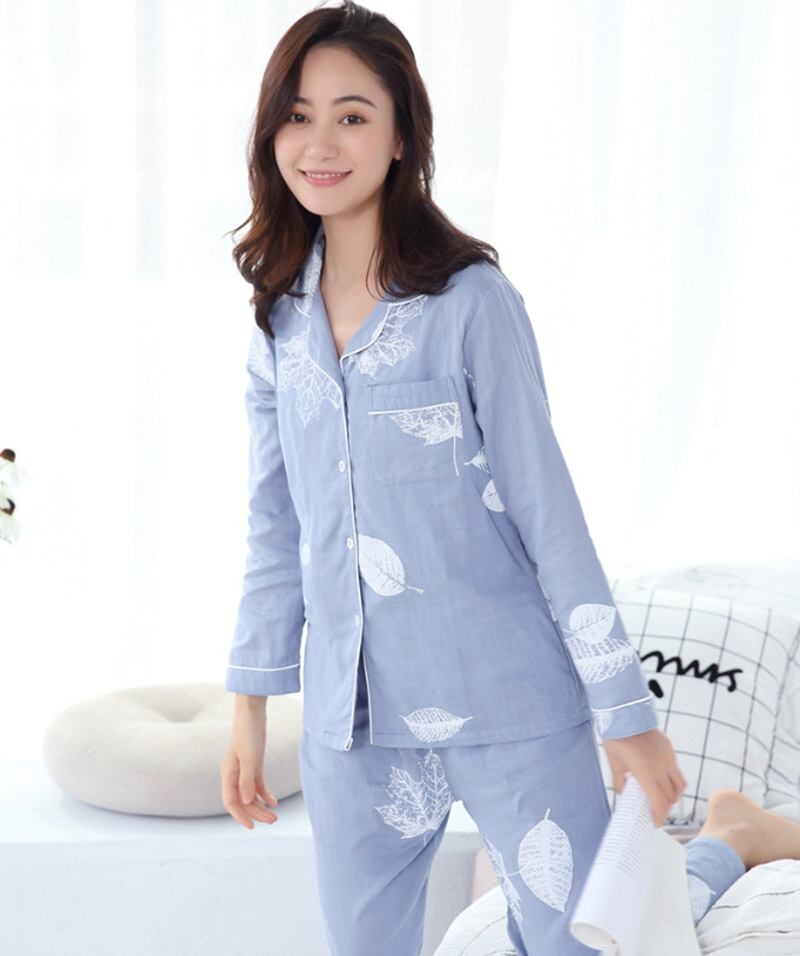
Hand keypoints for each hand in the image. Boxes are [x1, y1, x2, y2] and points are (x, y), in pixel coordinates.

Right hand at [220, 702, 279, 829]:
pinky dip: (264, 794)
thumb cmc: (248, 732)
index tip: (252, 827)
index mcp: (227, 774)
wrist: (252, 712)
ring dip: (261, 806)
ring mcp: (244, 770)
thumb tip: (246, 801)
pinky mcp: (254, 764)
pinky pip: (257, 785)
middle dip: (256, 813)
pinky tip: (274, 802)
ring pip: (250, 795)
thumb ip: (247, 780)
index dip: (240, 816)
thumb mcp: (249, 757)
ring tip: (275, 815)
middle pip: (243, 801)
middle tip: (274, 821)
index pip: (230, 802)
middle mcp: (234, 774)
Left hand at [601, 728, 686, 827]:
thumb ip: (620, 781)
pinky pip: (675, 769)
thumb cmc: (616, 738)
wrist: (624, 713)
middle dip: (665, 808)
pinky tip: (661, 778)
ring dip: (674, 795)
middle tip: (657, 813)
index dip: (660, 816)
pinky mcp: (669, 748)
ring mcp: (668, 757)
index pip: (660, 803)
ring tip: (663, 798)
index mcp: (646, 773)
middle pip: (671, 797)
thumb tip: (623, 794)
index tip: (656, 823)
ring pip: (680, 784)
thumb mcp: (614, 763)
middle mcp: (661, 767)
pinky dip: (671, 779)